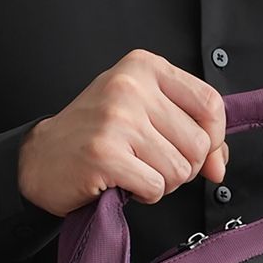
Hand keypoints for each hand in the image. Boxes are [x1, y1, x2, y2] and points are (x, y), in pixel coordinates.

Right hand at [17, 48, 228, 215]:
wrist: (43, 158)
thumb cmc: (98, 136)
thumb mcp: (147, 117)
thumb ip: (192, 132)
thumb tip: (219, 166)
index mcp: (145, 68)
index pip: (211, 104)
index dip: (213, 139)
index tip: (198, 153)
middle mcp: (131, 87)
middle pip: (198, 144)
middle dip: (183, 167)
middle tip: (151, 163)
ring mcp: (116, 119)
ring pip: (179, 170)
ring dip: (162, 183)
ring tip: (134, 170)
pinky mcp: (105, 153)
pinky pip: (156, 187)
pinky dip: (144, 194)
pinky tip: (123, 182)